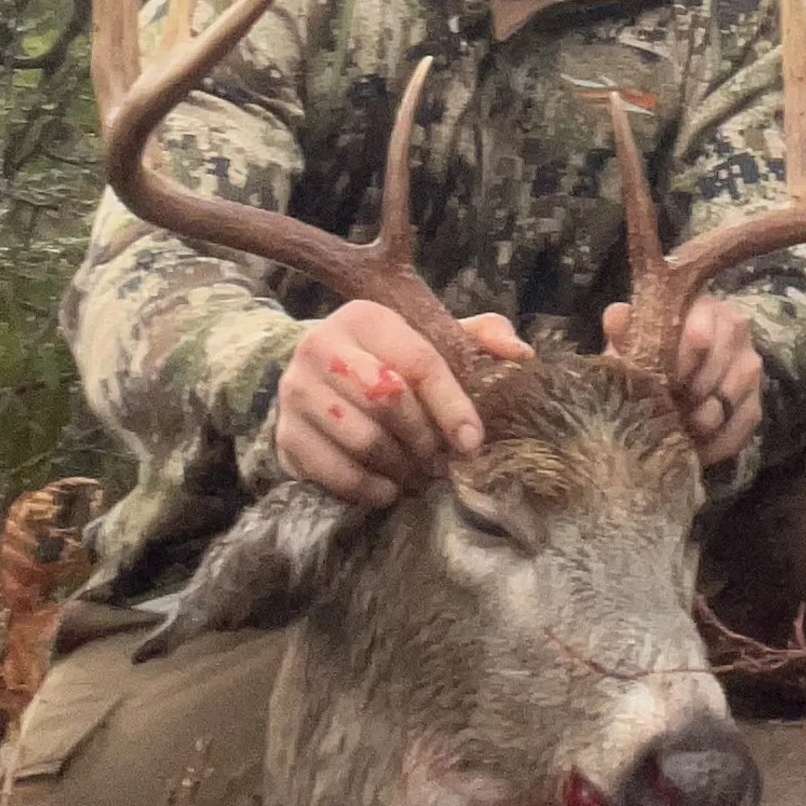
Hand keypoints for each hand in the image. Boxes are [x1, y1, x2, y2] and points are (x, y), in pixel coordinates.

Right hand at [274, 301, 529, 508]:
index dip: (452, 405)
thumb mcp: (428, 339)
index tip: (473, 442)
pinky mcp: (284, 435)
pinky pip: (335, 472)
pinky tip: (389, 489)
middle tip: (442, 461)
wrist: (313, 381)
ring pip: (362, 439)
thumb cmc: (386, 361)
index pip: (419, 360)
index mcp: (364, 316)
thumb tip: (521, 354)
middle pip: (388, 399)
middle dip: (424, 438)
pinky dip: (370, 489)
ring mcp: (297, 392)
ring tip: (420, 476)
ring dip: (401, 467)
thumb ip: (478, 338)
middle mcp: (321, 346)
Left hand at [604, 294, 762, 468]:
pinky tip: (699, 450)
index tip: (664, 381)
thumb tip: (616, 318)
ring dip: (707, 418)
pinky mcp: (755, 400)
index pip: (700, 334)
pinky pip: (744, 423)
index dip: (681, 362)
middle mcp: (735, 330)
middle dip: (694, 392)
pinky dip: (720, 442)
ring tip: (684, 429)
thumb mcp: (633, 343)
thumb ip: (625, 329)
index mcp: (704, 308)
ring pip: (734, 393)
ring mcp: (749, 365)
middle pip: (721, 364)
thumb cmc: (649, 355)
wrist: (671, 380)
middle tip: (672, 408)